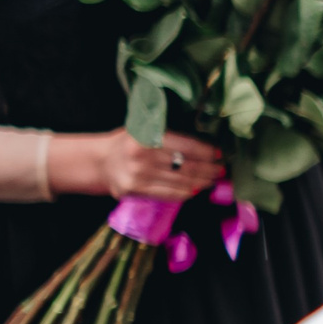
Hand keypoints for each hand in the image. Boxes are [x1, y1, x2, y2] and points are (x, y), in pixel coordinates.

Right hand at [52, 130, 223, 199]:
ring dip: (202, 182)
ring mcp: (138, 176)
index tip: (219, 153)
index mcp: (146, 136)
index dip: (206, 151)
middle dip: (209, 169)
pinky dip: (187, 192)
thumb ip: (168, 134)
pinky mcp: (135, 191)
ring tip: (214, 179)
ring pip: (180, 181)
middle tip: (222, 169)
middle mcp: (141, 156)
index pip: (185, 146)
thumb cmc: (129, 143)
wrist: (100, 162)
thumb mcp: (144, 129)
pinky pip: (169, 194)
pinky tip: (197, 189)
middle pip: (186, 165)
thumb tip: (205, 144)